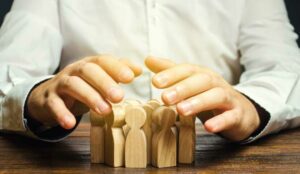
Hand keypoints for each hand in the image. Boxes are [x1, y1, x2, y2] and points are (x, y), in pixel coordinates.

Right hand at [27, 55, 141, 128]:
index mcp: (89, 64)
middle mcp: (74, 70)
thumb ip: (117, 73)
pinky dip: (62, 113)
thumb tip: (138, 70)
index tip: (131, 77)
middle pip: (88, 70)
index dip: (116, 67)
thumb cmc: (82, 87)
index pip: (103, 61)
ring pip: (73, 85)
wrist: (49, 96)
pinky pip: (54, 105)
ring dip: (90, 96)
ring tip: (105, 110)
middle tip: (119, 96)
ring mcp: (60, 84)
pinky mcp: (49, 99)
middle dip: (104, 82)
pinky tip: (71, 123)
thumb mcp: (99, 79)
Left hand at [145, 56, 259, 140]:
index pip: (187, 70)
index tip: (155, 82)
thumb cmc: (208, 95)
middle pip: (201, 81)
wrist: (241, 111)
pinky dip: (221, 121)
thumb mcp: (190, 82)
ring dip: (198, 102)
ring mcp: (229, 99)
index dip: (172, 74)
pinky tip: (208, 127)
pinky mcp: (237, 115)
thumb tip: (147, 59)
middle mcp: (216, 83)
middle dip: (182, 88)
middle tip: (164, 98)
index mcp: (202, 75)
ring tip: (181, 110)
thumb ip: (170, 72)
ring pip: (217, 96)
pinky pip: (231, 117)